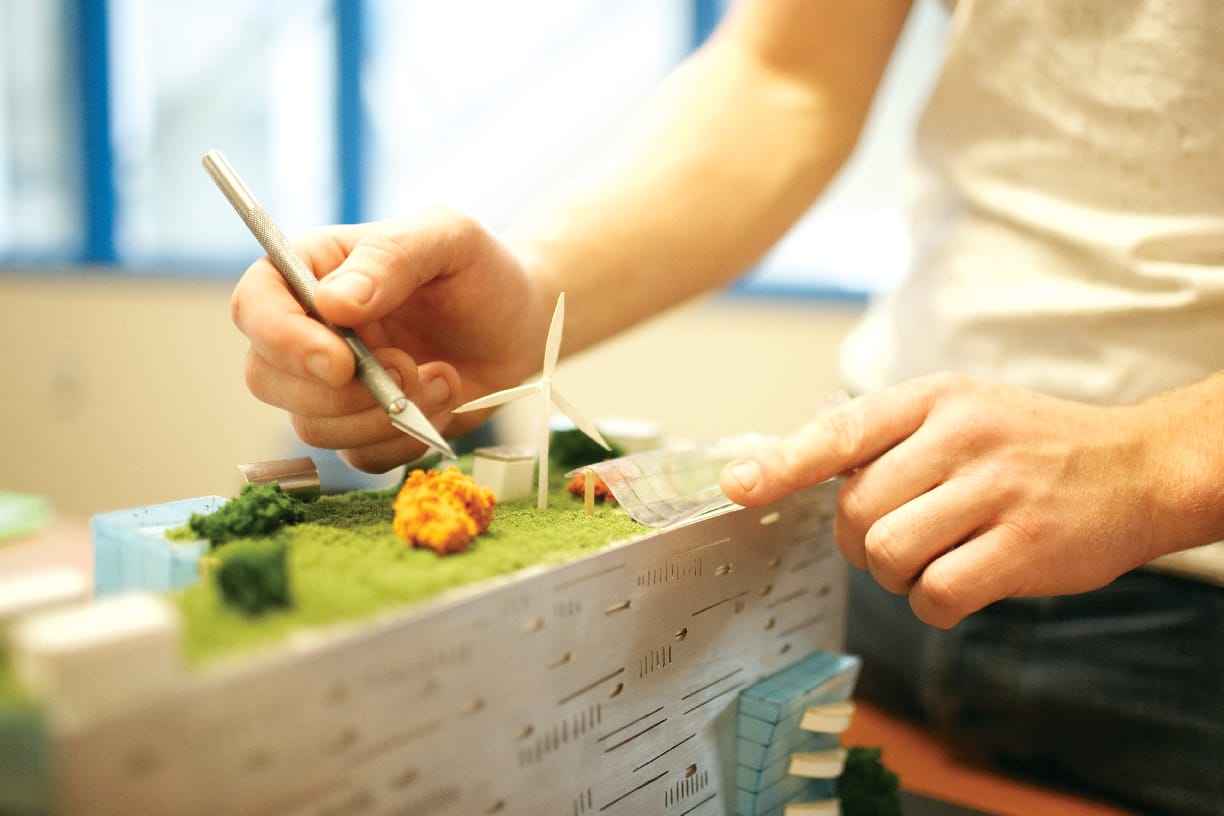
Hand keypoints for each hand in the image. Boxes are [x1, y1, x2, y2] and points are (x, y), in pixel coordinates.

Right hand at [231, 207, 550, 471]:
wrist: (523, 325)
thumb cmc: (482, 271)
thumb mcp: (447, 238)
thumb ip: (391, 257)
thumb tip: (332, 303)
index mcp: (314, 271)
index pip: (255, 306)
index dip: (284, 341)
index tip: (341, 361)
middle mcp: (310, 331)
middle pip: (267, 378)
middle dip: (339, 392)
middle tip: (407, 369)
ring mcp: (334, 386)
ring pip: (313, 427)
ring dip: (383, 416)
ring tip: (443, 378)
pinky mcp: (365, 427)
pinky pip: (359, 457)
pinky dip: (405, 441)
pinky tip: (444, 402)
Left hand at [720, 373, 1182, 627]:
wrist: (1140, 468)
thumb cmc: (1031, 446)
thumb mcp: (960, 411)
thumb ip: (886, 437)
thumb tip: (794, 468)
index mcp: (934, 398)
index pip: (840, 430)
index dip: (782, 463)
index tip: (738, 487)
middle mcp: (961, 435)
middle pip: (855, 511)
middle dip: (859, 541)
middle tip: (899, 538)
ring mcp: (995, 489)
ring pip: (887, 553)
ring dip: (896, 575)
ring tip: (934, 559)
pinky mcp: (1025, 544)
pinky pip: (937, 593)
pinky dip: (934, 604)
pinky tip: (962, 585)